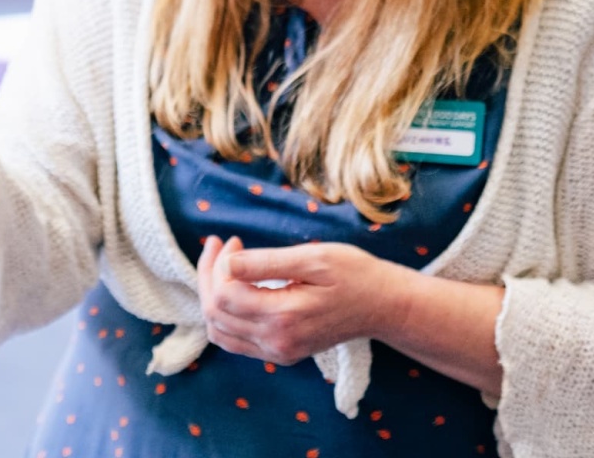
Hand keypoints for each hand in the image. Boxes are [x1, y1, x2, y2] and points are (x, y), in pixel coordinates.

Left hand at [196, 236, 409, 364]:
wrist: (384, 306)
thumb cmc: (354, 275)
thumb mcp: (313, 258)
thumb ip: (267, 263)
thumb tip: (227, 263)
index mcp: (284, 316)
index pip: (223, 295)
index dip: (217, 265)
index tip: (231, 241)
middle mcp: (277, 342)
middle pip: (215, 314)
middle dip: (209, 276)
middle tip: (220, 246)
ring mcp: (278, 352)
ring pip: (219, 331)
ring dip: (212, 296)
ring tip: (221, 266)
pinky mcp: (281, 354)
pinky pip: (235, 341)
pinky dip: (224, 316)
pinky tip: (233, 290)